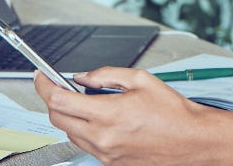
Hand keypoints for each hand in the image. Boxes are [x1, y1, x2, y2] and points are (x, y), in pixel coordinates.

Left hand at [35, 68, 217, 165]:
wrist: (192, 140)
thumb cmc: (173, 112)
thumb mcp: (140, 79)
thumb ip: (105, 75)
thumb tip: (82, 77)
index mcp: (108, 114)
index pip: (59, 100)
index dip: (44, 85)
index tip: (41, 76)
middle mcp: (102, 137)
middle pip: (57, 119)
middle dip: (53, 100)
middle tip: (59, 87)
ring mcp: (105, 153)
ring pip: (69, 133)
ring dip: (69, 116)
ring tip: (86, 103)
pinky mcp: (111, 163)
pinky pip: (86, 145)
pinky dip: (84, 130)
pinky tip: (99, 120)